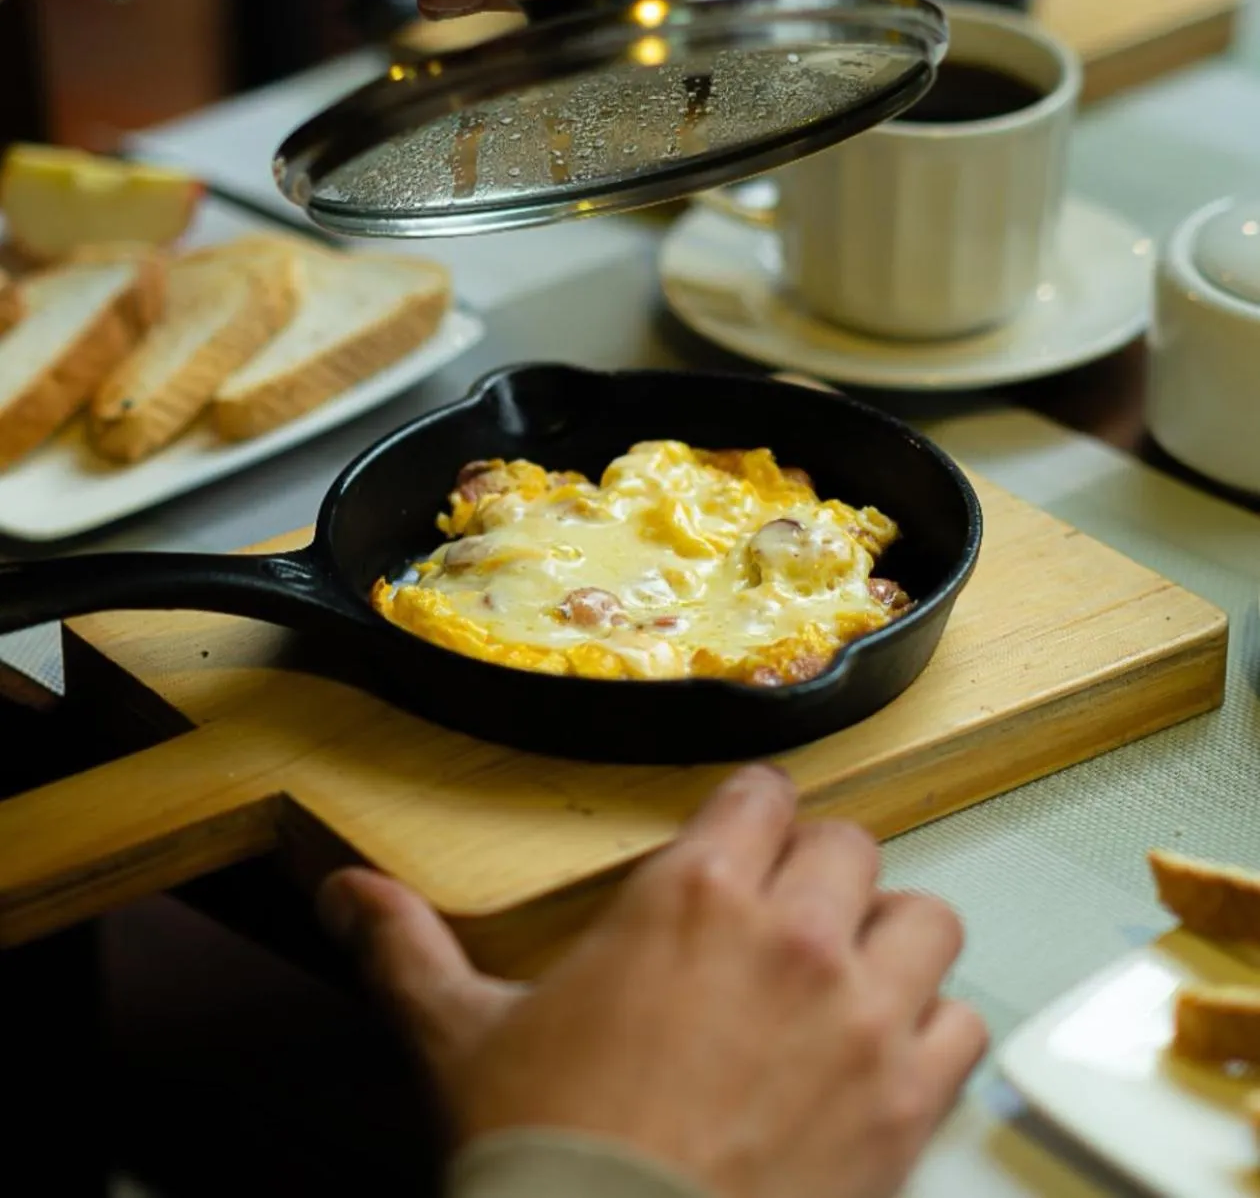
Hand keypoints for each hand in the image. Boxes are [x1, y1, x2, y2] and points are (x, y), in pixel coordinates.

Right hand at [319, 765, 986, 1197]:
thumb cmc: (539, 1150)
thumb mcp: (460, 1035)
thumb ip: (407, 947)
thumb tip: (342, 892)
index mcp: (691, 896)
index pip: (763, 794)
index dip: (754, 813)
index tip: (745, 836)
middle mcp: (789, 935)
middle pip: (850, 844)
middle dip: (820, 871)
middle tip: (789, 915)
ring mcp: (859, 1016)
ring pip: (922, 920)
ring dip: (890, 940)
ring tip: (851, 974)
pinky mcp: (905, 1101)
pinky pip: (958, 1024)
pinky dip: (931, 1032)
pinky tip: (886, 1056)